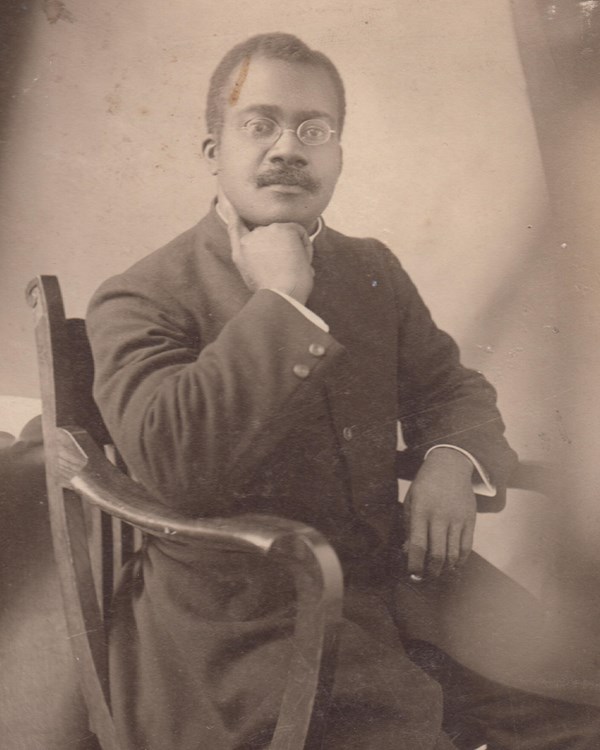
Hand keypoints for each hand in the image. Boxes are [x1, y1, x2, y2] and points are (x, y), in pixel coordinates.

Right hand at [220, 194, 314, 304]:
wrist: (280, 295)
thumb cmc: (275, 294)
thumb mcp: (260, 279)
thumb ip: (262, 262)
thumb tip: (289, 256)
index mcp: (240, 252)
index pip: (235, 226)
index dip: (233, 213)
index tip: (230, 202)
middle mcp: (249, 239)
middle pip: (271, 234)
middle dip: (282, 248)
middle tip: (287, 270)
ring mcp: (264, 231)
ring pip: (286, 233)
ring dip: (295, 249)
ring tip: (293, 268)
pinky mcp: (281, 228)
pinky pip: (300, 232)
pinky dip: (305, 246)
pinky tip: (299, 261)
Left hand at [403, 448, 475, 578]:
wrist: (450, 466)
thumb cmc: (425, 486)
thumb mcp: (411, 500)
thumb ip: (409, 526)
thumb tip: (409, 552)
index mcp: (421, 510)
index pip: (418, 544)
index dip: (415, 564)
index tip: (413, 574)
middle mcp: (440, 516)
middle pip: (437, 554)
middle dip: (431, 571)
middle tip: (426, 576)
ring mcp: (457, 518)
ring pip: (453, 554)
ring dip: (446, 568)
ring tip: (439, 572)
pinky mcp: (470, 519)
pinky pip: (467, 546)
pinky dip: (461, 560)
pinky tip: (454, 564)